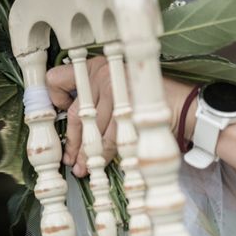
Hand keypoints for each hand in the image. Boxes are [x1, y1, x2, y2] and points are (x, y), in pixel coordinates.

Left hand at [46, 57, 196, 176]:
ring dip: (89, 154)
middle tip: (72, 160)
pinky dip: (106, 154)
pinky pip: (111, 138)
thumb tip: (74, 125)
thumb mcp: (118, 85)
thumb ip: (96, 96)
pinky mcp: (129, 110)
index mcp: (96, 67)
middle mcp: (104, 75)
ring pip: (94, 130)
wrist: (181, 104)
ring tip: (85, 168)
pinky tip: (103, 163)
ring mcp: (117, 92)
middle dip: (74, 143)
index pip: (57, 78)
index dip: (55, 97)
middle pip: (78, 115)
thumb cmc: (146, 97)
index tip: (62, 112)